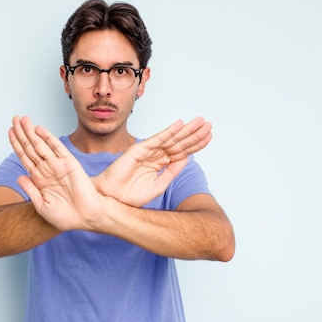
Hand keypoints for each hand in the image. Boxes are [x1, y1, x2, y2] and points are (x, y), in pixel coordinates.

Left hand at [9, 116, 106, 230]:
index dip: (17, 144)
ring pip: (41, 145)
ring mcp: (58, 166)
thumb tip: (19, 177)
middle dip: (22, 133)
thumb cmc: (66, 216)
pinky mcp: (70, 163)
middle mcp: (47, 170)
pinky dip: (48, 138)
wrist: (86, 218)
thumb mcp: (42, 206)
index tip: (10, 132)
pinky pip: (57, 148)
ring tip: (23, 119)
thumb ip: (30, 190)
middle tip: (14, 119)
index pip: (25, 157)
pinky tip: (39, 129)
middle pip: (31, 147)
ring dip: (31, 132)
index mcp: (40, 180)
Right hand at [94, 117, 211, 206]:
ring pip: (171, 138)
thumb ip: (172, 171)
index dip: (195, 144)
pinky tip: (180, 124)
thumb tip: (187, 159)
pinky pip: (157, 139)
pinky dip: (168, 131)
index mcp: (160, 163)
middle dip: (194, 134)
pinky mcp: (139, 149)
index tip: (209, 136)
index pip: (181, 151)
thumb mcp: (159, 185)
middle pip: (179, 142)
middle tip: (209, 124)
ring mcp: (147, 151)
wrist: (112, 199)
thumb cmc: (130, 195)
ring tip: (200, 122)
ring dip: (186, 130)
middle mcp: (155, 155)